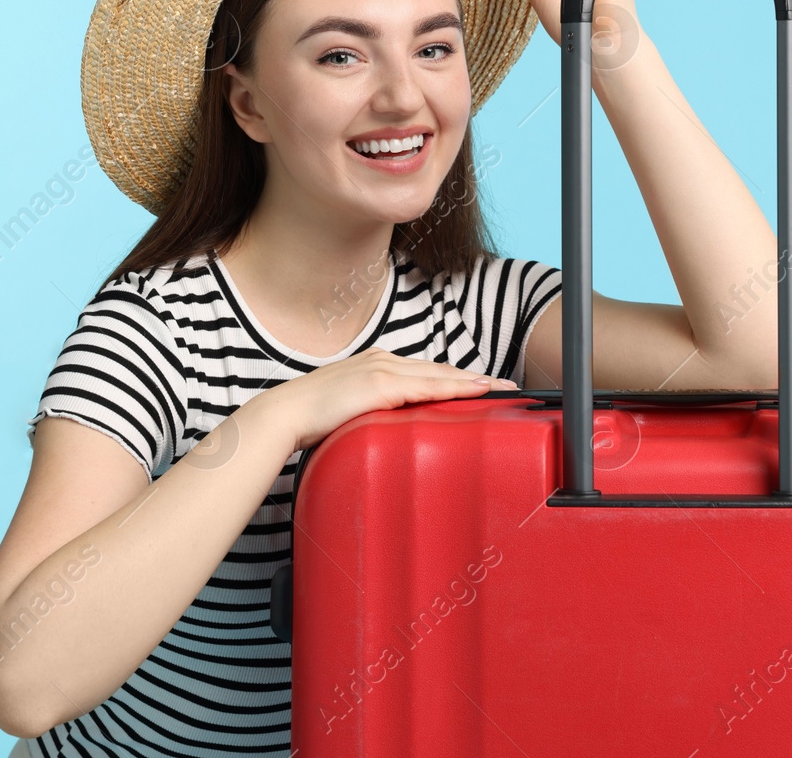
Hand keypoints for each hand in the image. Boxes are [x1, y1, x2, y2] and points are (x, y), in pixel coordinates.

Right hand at [258, 347, 518, 452]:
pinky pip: (429, 386)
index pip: (425, 372)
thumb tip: (390, 430)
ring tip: (503, 388)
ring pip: (440, 375)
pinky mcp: (381, 383)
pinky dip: (456, 387)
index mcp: (376, 365)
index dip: (455, 377)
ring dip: (473, 381)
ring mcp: (383, 369)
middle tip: (507, 385)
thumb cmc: (312, 419)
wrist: (284, 415)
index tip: (481, 386)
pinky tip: (477, 391)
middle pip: (439, 369)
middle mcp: (383, 361)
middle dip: (474, 377)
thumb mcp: (351, 412)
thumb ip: (374, 413)